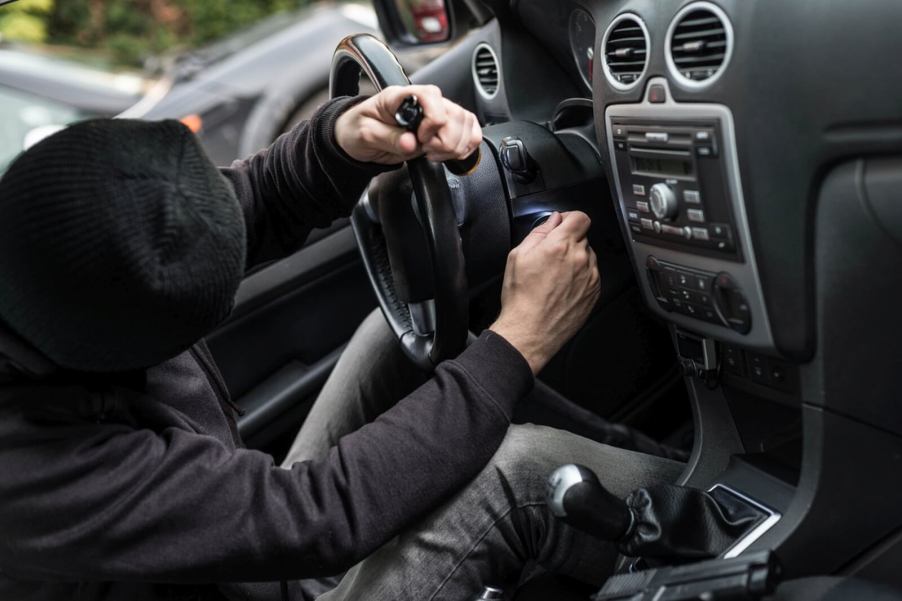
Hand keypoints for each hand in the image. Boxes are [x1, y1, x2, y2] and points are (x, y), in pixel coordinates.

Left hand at [335, 85, 481, 164]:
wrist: (357, 137)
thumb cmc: (358, 129)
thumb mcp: (365, 135)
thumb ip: (389, 138)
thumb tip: (411, 144)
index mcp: (401, 96)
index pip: (431, 96)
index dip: (432, 121)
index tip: (420, 139)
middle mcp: (423, 102)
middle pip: (455, 113)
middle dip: (445, 140)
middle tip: (426, 151)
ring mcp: (436, 114)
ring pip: (466, 122)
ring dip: (455, 145)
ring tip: (433, 153)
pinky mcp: (444, 128)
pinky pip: (470, 132)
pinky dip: (465, 146)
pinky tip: (449, 154)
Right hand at [489, 212, 600, 373]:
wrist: (530, 330)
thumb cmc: (521, 298)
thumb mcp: (518, 256)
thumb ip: (539, 232)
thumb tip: (552, 220)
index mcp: (559, 245)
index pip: (580, 218)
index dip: (571, 218)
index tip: (564, 225)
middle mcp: (579, 258)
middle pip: (582, 237)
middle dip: (568, 242)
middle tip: (550, 257)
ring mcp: (590, 276)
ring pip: (588, 256)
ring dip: (576, 259)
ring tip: (555, 276)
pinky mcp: (594, 291)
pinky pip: (591, 274)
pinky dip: (580, 276)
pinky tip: (562, 287)